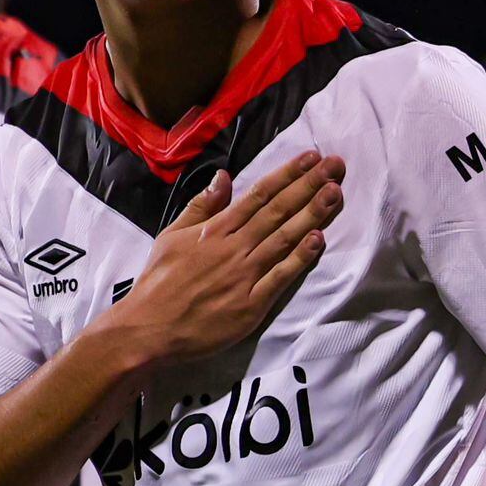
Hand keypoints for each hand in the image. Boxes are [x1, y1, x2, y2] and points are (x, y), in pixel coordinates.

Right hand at [110, 151, 344, 366]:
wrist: (149, 328)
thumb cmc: (158, 282)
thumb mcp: (172, 235)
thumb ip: (201, 206)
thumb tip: (224, 177)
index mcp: (216, 229)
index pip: (259, 195)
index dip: (288, 174)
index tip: (311, 157)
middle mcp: (234, 247)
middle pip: (278, 211)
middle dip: (309, 186)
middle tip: (336, 165)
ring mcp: (245, 275)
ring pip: (284, 238)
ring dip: (312, 214)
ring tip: (336, 193)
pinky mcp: (251, 305)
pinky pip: (280, 277)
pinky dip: (300, 257)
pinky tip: (318, 239)